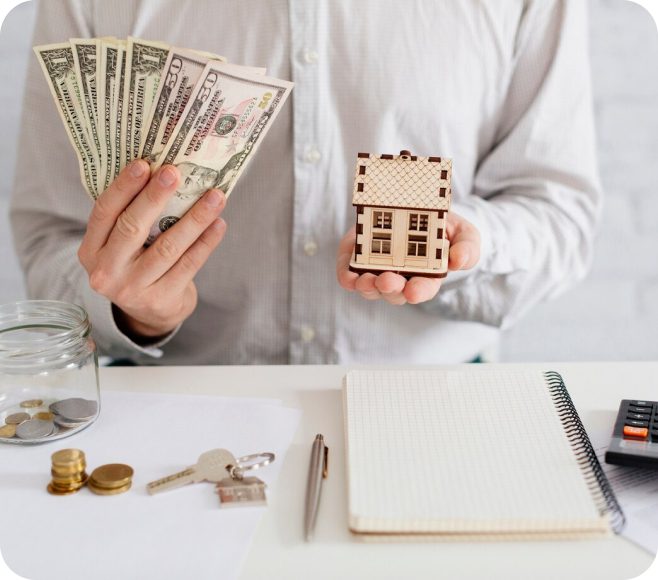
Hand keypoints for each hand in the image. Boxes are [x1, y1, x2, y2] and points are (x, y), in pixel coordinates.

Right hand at [77, 159, 226, 339]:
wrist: (151, 314)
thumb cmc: (138, 266)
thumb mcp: (121, 247)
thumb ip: (131, 217)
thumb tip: (164, 174)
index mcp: (91, 251)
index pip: (104, 212)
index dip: (124, 187)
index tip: (144, 163)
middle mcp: (107, 271)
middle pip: (132, 228)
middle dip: (155, 197)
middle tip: (175, 172)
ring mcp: (134, 289)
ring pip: (168, 247)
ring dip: (194, 218)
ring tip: (214, 197)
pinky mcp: (162, 300)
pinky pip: (189, 264)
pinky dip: (206, 242)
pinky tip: (218, 224)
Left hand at [336, 211, 479, 304]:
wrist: (418, 210)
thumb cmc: (445, 228)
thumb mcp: (464, 234)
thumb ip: (467, 249)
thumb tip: (458, 261)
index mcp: (428, 277)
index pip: (422, 290)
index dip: (418, 292)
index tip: (414, 291)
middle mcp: (401, 278)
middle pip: (393, 292)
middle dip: (389, 288)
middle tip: (387, 281)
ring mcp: (378, 270)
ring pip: (370, 287)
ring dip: (367, 286)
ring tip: (366, 280)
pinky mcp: (358, 260)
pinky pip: (349, 275)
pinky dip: (347, 277)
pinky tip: (348, 277)